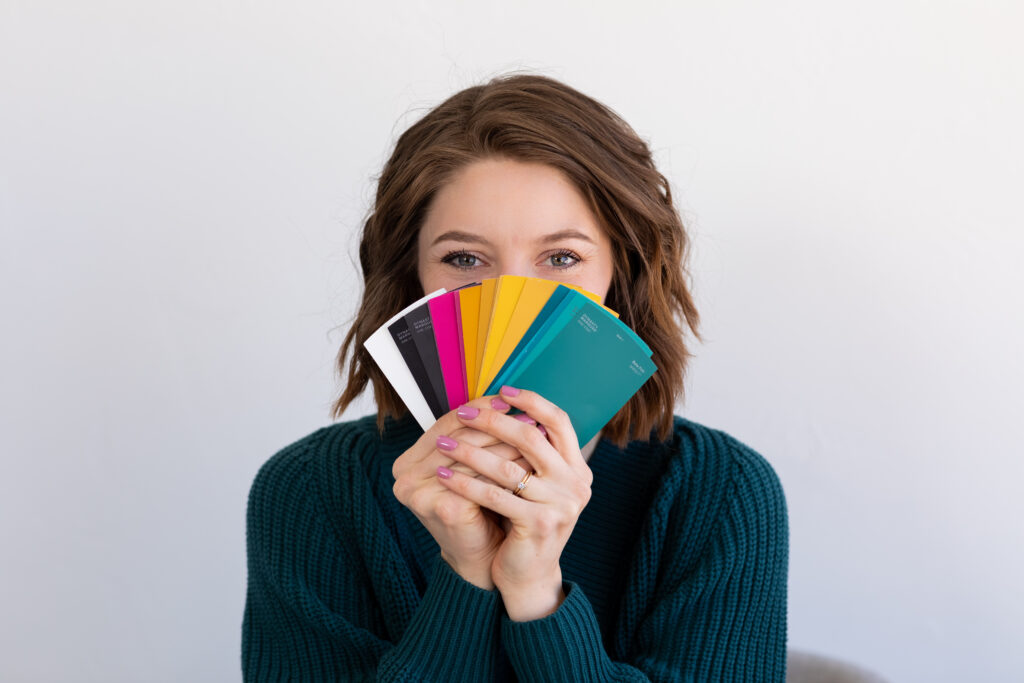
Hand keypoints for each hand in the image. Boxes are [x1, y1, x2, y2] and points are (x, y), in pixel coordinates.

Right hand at [391, 396, 520, 588]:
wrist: (482, 559)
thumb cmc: (480, 509)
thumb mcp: (473, 468)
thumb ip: (476, 436)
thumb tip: (508, 398)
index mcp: (407, 460)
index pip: (447, 423)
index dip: (481, 409)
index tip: (512, 401)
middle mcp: (403, 475)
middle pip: (459, 437)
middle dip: (497, 425)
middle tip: (530, 416)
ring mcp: (417, 492)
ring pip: (472, 456)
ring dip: (507, 443)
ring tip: (536, 435)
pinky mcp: (439, 506)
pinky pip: (480, 480)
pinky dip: (507, 469)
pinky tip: (530, 463)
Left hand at [433, 386, 592, 619]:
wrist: (528, 576)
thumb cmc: (525, 523)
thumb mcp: (537, 485)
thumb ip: (532, 453)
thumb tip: (503, 406)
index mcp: (578, 469)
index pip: (559, 421)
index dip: (532, 401)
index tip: (503, 391)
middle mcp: (576, 485)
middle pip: (531, 438)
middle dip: (492, 422)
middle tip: (462, 414)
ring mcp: (560, 506)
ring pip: (507, 467)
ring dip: (470, 452)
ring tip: (443, 444)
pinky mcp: (538, 525)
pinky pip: (494, 496)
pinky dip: (465, 483)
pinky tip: (444, 475)